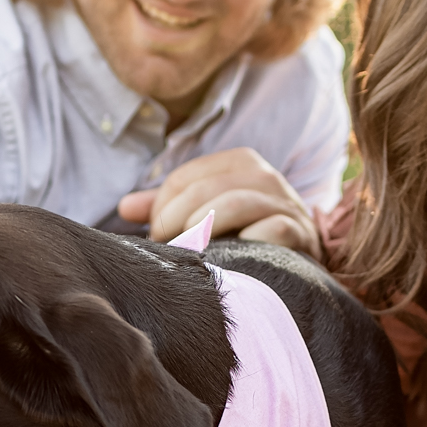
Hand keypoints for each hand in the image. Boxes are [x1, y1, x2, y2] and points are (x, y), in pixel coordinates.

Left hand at [117, 147, 320, 257]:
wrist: (301, 263)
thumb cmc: (245, 235)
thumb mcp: (208, 214)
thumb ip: (168, 208)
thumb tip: (125, 208)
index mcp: (240, 163)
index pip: (187, 177)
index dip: (162, 207)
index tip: (156, 237)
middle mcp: (265, 177)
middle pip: (207, 189)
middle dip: (176, 220)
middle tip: (166, 249)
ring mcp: (286, 204)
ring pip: (236, 204)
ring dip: (205, 230)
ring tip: (192, 252)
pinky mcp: (302, 234)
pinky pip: (275, 230)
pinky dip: (250, 242)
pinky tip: (235, 257)